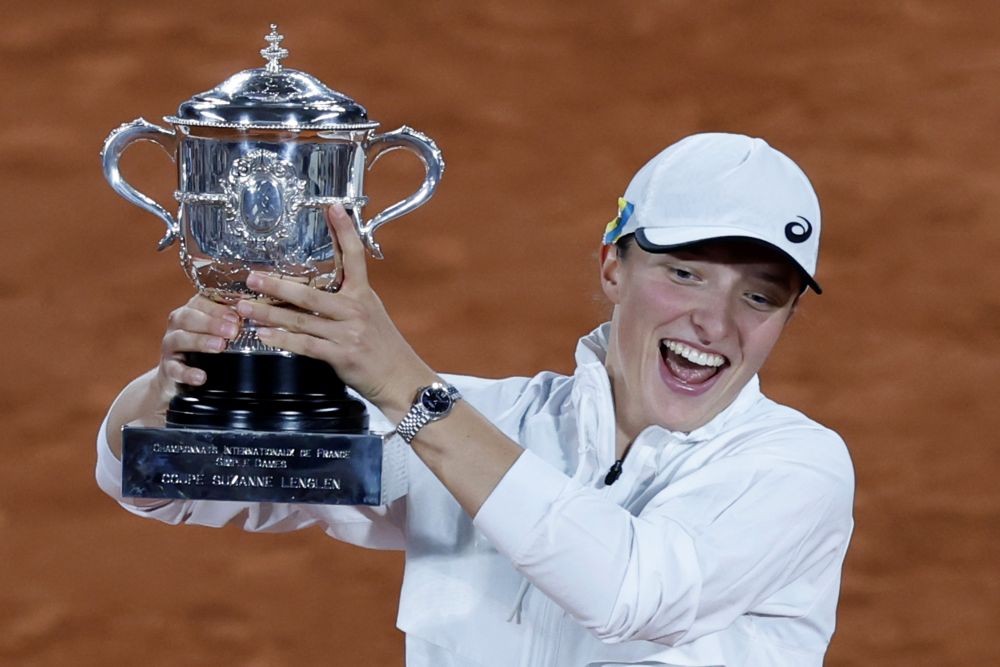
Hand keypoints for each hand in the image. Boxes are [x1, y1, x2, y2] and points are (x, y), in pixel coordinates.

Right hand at [156, 295, 239, 399]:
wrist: (179, 377)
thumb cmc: (205, 348)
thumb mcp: (217, 332)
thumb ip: (231, 321)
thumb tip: (259, 313)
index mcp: (192, 311)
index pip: (200, 301)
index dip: (218, 308)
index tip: (237, 314)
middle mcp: (178, 325)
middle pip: (188, 317)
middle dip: (212, 322)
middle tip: (233, 330)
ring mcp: (170, 346)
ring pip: (179, 339)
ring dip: (201, 341)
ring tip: (220, 346)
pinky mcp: (168, 368)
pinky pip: (174, 369)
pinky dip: (187, 373)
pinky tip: (201, 376)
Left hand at [235, 204, 436, 417]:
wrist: (401, 379)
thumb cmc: (383, 348)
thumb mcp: (371, 315)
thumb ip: (347, 300)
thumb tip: (315, 290)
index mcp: (364, 295)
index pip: (355, 256)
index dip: (344, 231)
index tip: (333, 208)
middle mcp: (356, 310)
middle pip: (311, 293)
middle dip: (278, 285)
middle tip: (253, 278)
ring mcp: (349, 333)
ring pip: (302, 320)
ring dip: (270, 314)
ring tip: (246, 308)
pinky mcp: (343, 355)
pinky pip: (306, 345)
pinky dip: (283, 340)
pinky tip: (265, 336)